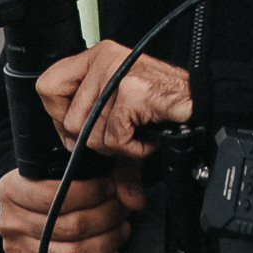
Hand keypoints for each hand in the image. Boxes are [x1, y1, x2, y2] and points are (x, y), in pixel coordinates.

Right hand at [0, 164, 144, 252]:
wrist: (29, 214)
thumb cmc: (53, 188)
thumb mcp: (74, 169)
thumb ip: (110, 172)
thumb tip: (134, 198)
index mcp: (10, 190)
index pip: (55, 195)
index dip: (91, 193)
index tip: (111, 188)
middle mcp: (9, 222)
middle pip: (69, 227)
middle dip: (105, 218)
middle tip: (122, 211)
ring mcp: (16, 252)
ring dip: (106, 244)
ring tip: (120, 231)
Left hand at [37, 40, 192, 159]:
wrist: (205, 103)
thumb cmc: (167, 106)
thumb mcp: (126, 121)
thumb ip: (109, 149)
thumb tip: (121, 195)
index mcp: (96, 58)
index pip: (47, 86)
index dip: (59, 116)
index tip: (82, 127)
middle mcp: (103, 59)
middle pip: (68, 118)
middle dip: (93, 139)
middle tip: (120, 132)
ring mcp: (116, 73)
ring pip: (89, 133)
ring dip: (117, 145)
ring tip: (138, 131)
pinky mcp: (130, 92)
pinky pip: (113, 138)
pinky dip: (133, 148)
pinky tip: (147, 134)